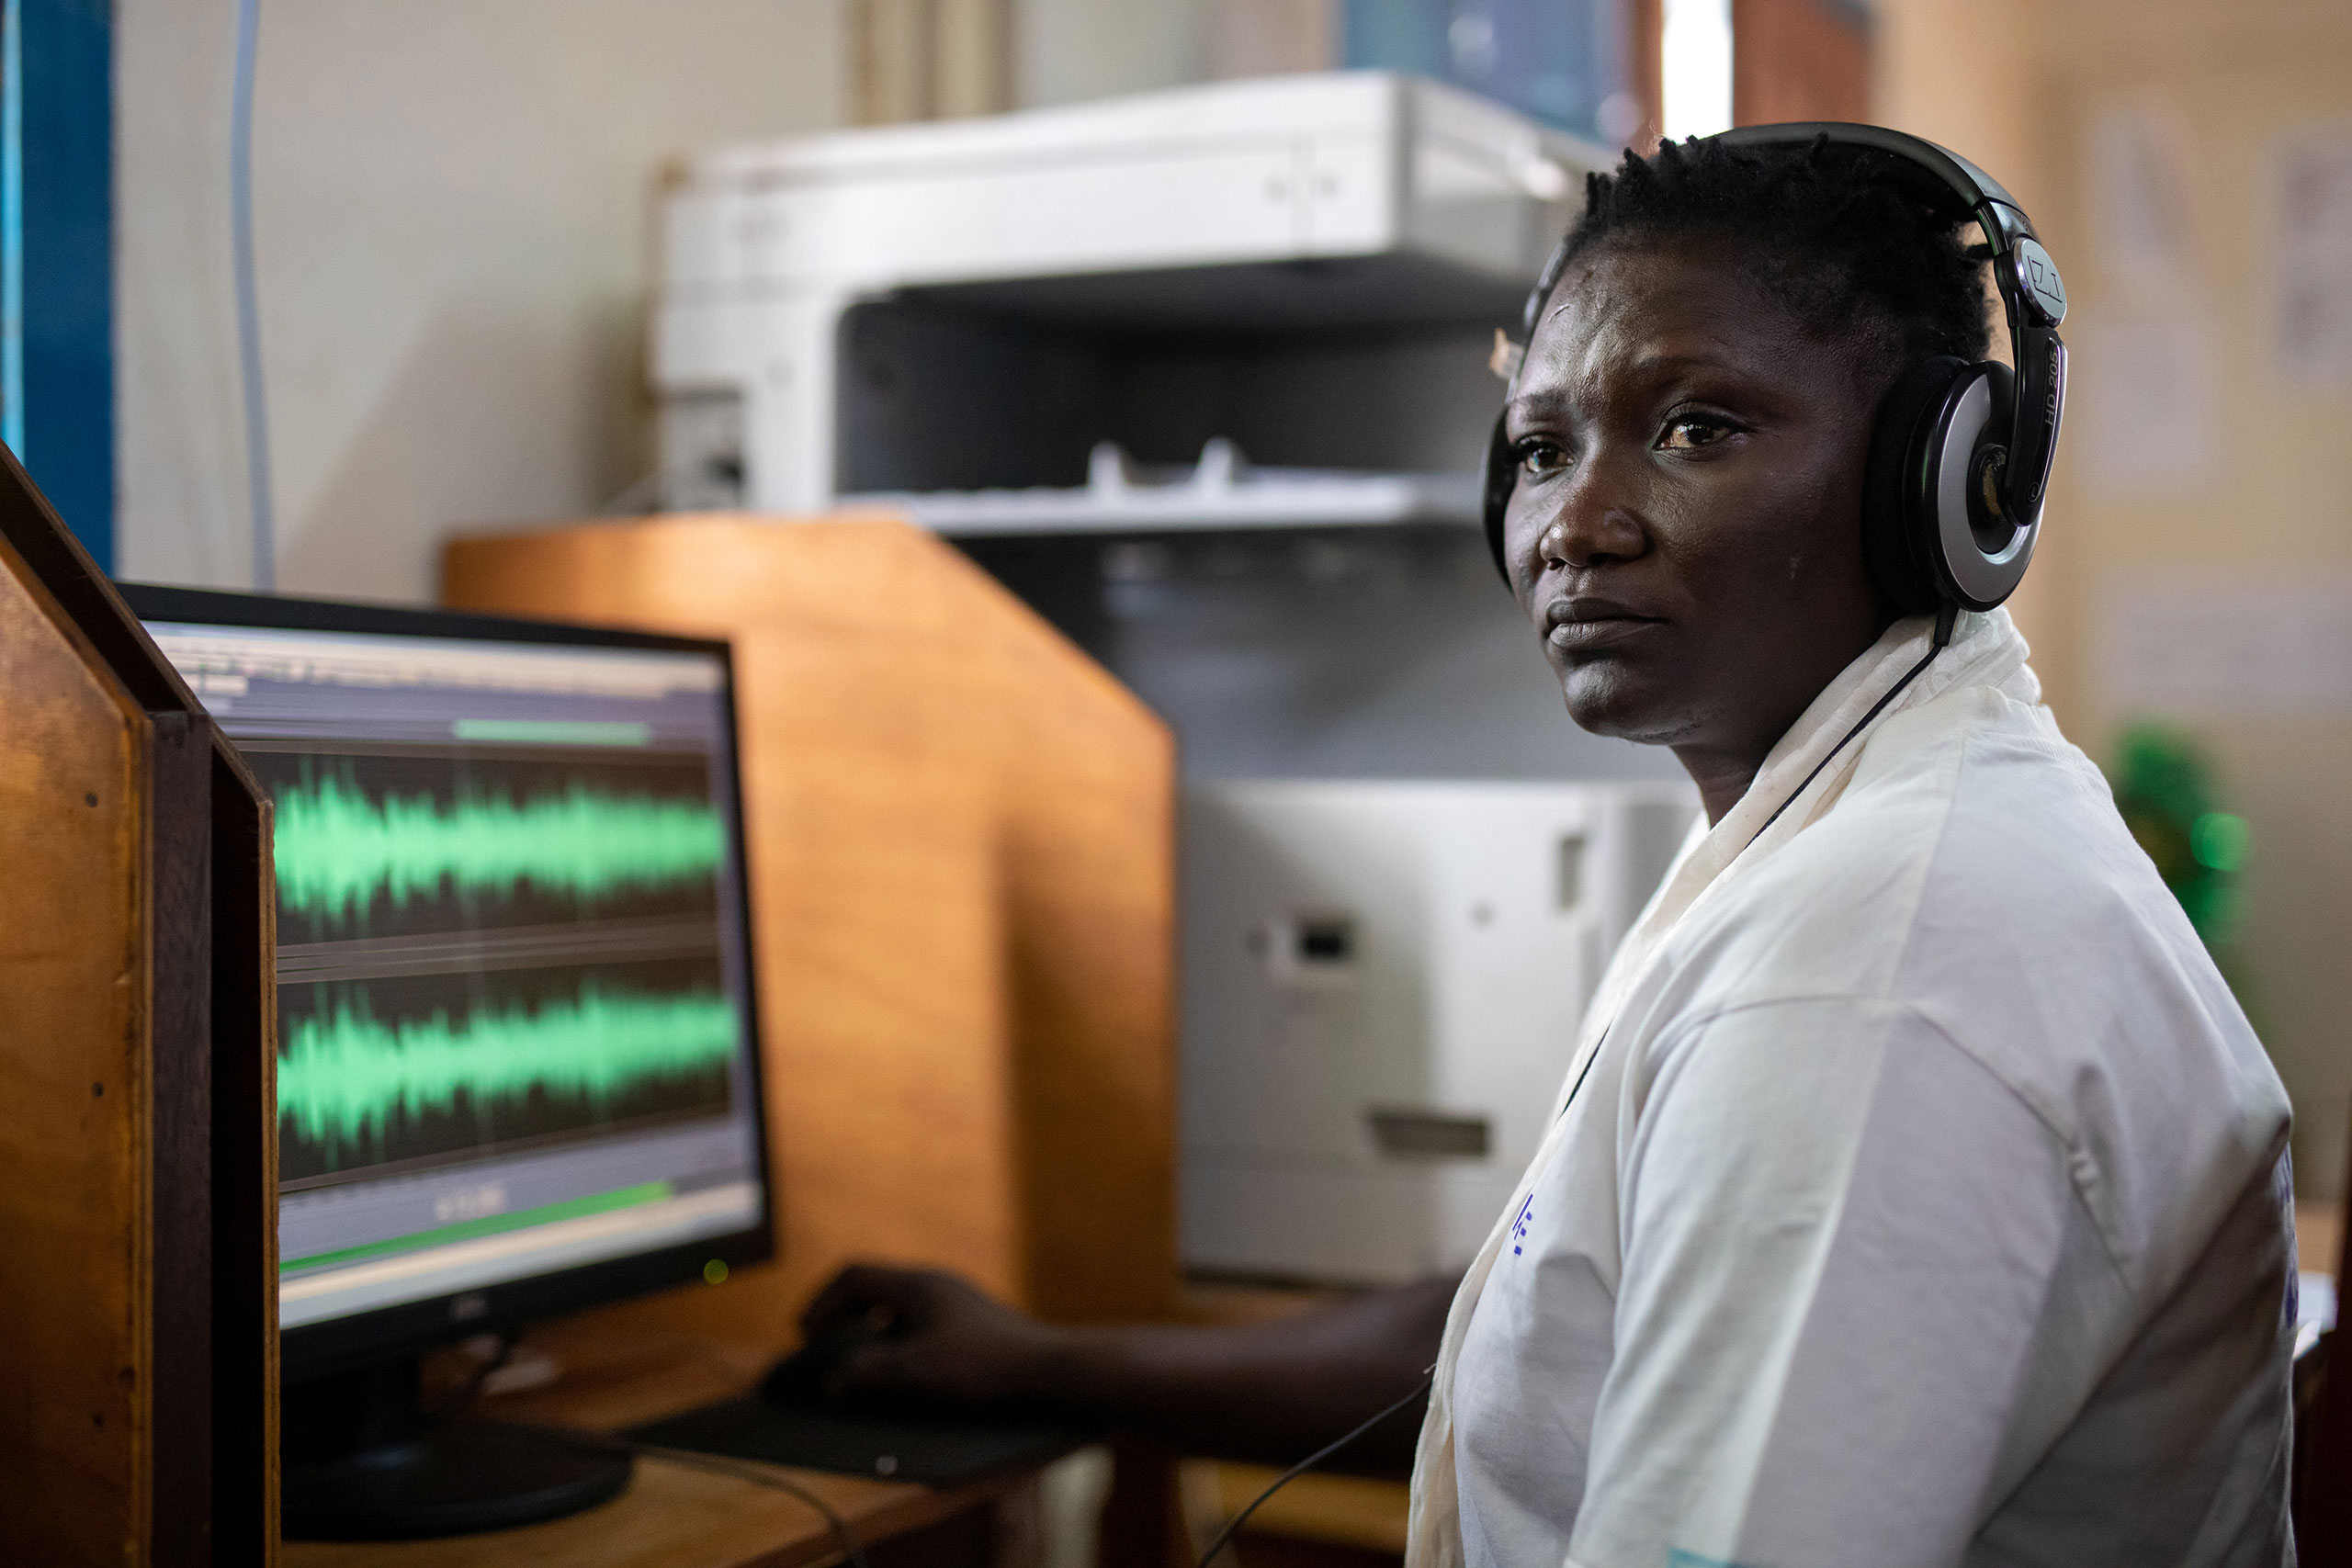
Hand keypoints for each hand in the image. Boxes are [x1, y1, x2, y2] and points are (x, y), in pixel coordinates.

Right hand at [797, 1263, 1064, 1405]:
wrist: (1046, 1366)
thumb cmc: (984, 1363)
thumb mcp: (918, 1371)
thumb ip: (871, 1372)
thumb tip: (835, 1379)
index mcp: (916, 1284)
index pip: (853, 1275)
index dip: (821, 1303)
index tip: (805, 1335)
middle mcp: (933, 1282)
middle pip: (871, 1284)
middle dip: (839, 1313)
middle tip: (820, 1344)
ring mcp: (952, 1298)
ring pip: (894, 1301)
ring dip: (866, 1326)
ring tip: (855, 1359)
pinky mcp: (967, 1318)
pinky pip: (916, 1316)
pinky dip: (893, 1335)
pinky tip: (899, 1366)